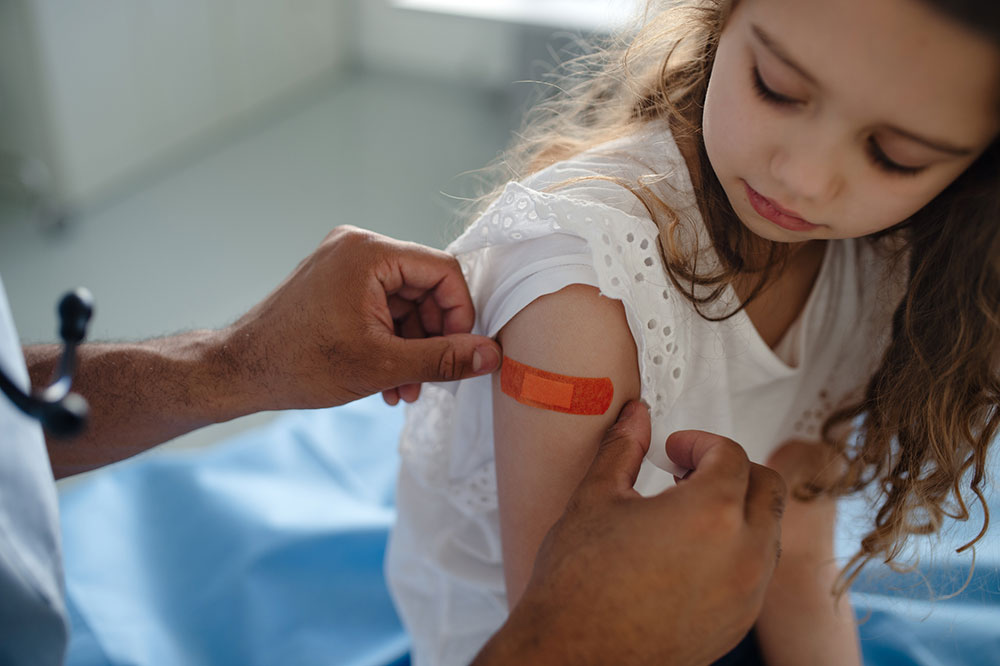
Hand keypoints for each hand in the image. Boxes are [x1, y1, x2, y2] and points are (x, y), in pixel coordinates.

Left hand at [224, 226, 501, 409]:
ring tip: (404, 389)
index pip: (443, 272)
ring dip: (412, 348)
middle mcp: (358, 248)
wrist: (237, 372)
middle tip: (429, 381)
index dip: (460, 316)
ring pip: (405, 304)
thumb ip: (443, 359)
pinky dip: (391, 342)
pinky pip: (382, 309)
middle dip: (432, 339)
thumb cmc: (299, 364)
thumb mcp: (382, 366)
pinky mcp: (336, 284)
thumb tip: (492, 355)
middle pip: (425, 289)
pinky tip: (387, 380)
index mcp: (369, 253)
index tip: (460, 355)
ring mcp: (345, 265)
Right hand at [475, 401, 786, 665]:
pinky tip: (691, 553)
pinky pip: (758, 569)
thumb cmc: (579, 588)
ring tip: (688, 513)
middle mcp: (744, 552)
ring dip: (739, 508)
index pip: (730, 454)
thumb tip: (636, 418)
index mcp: (711, 512)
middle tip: (690, 472)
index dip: (699, 442)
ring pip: (769, 529)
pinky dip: (738, 548)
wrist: (575, 658)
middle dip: (732, 468)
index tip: (674, 449)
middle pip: (767, 486)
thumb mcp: (595, 498)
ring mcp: (747, 591)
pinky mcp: (740, 621)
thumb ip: (623, 449)